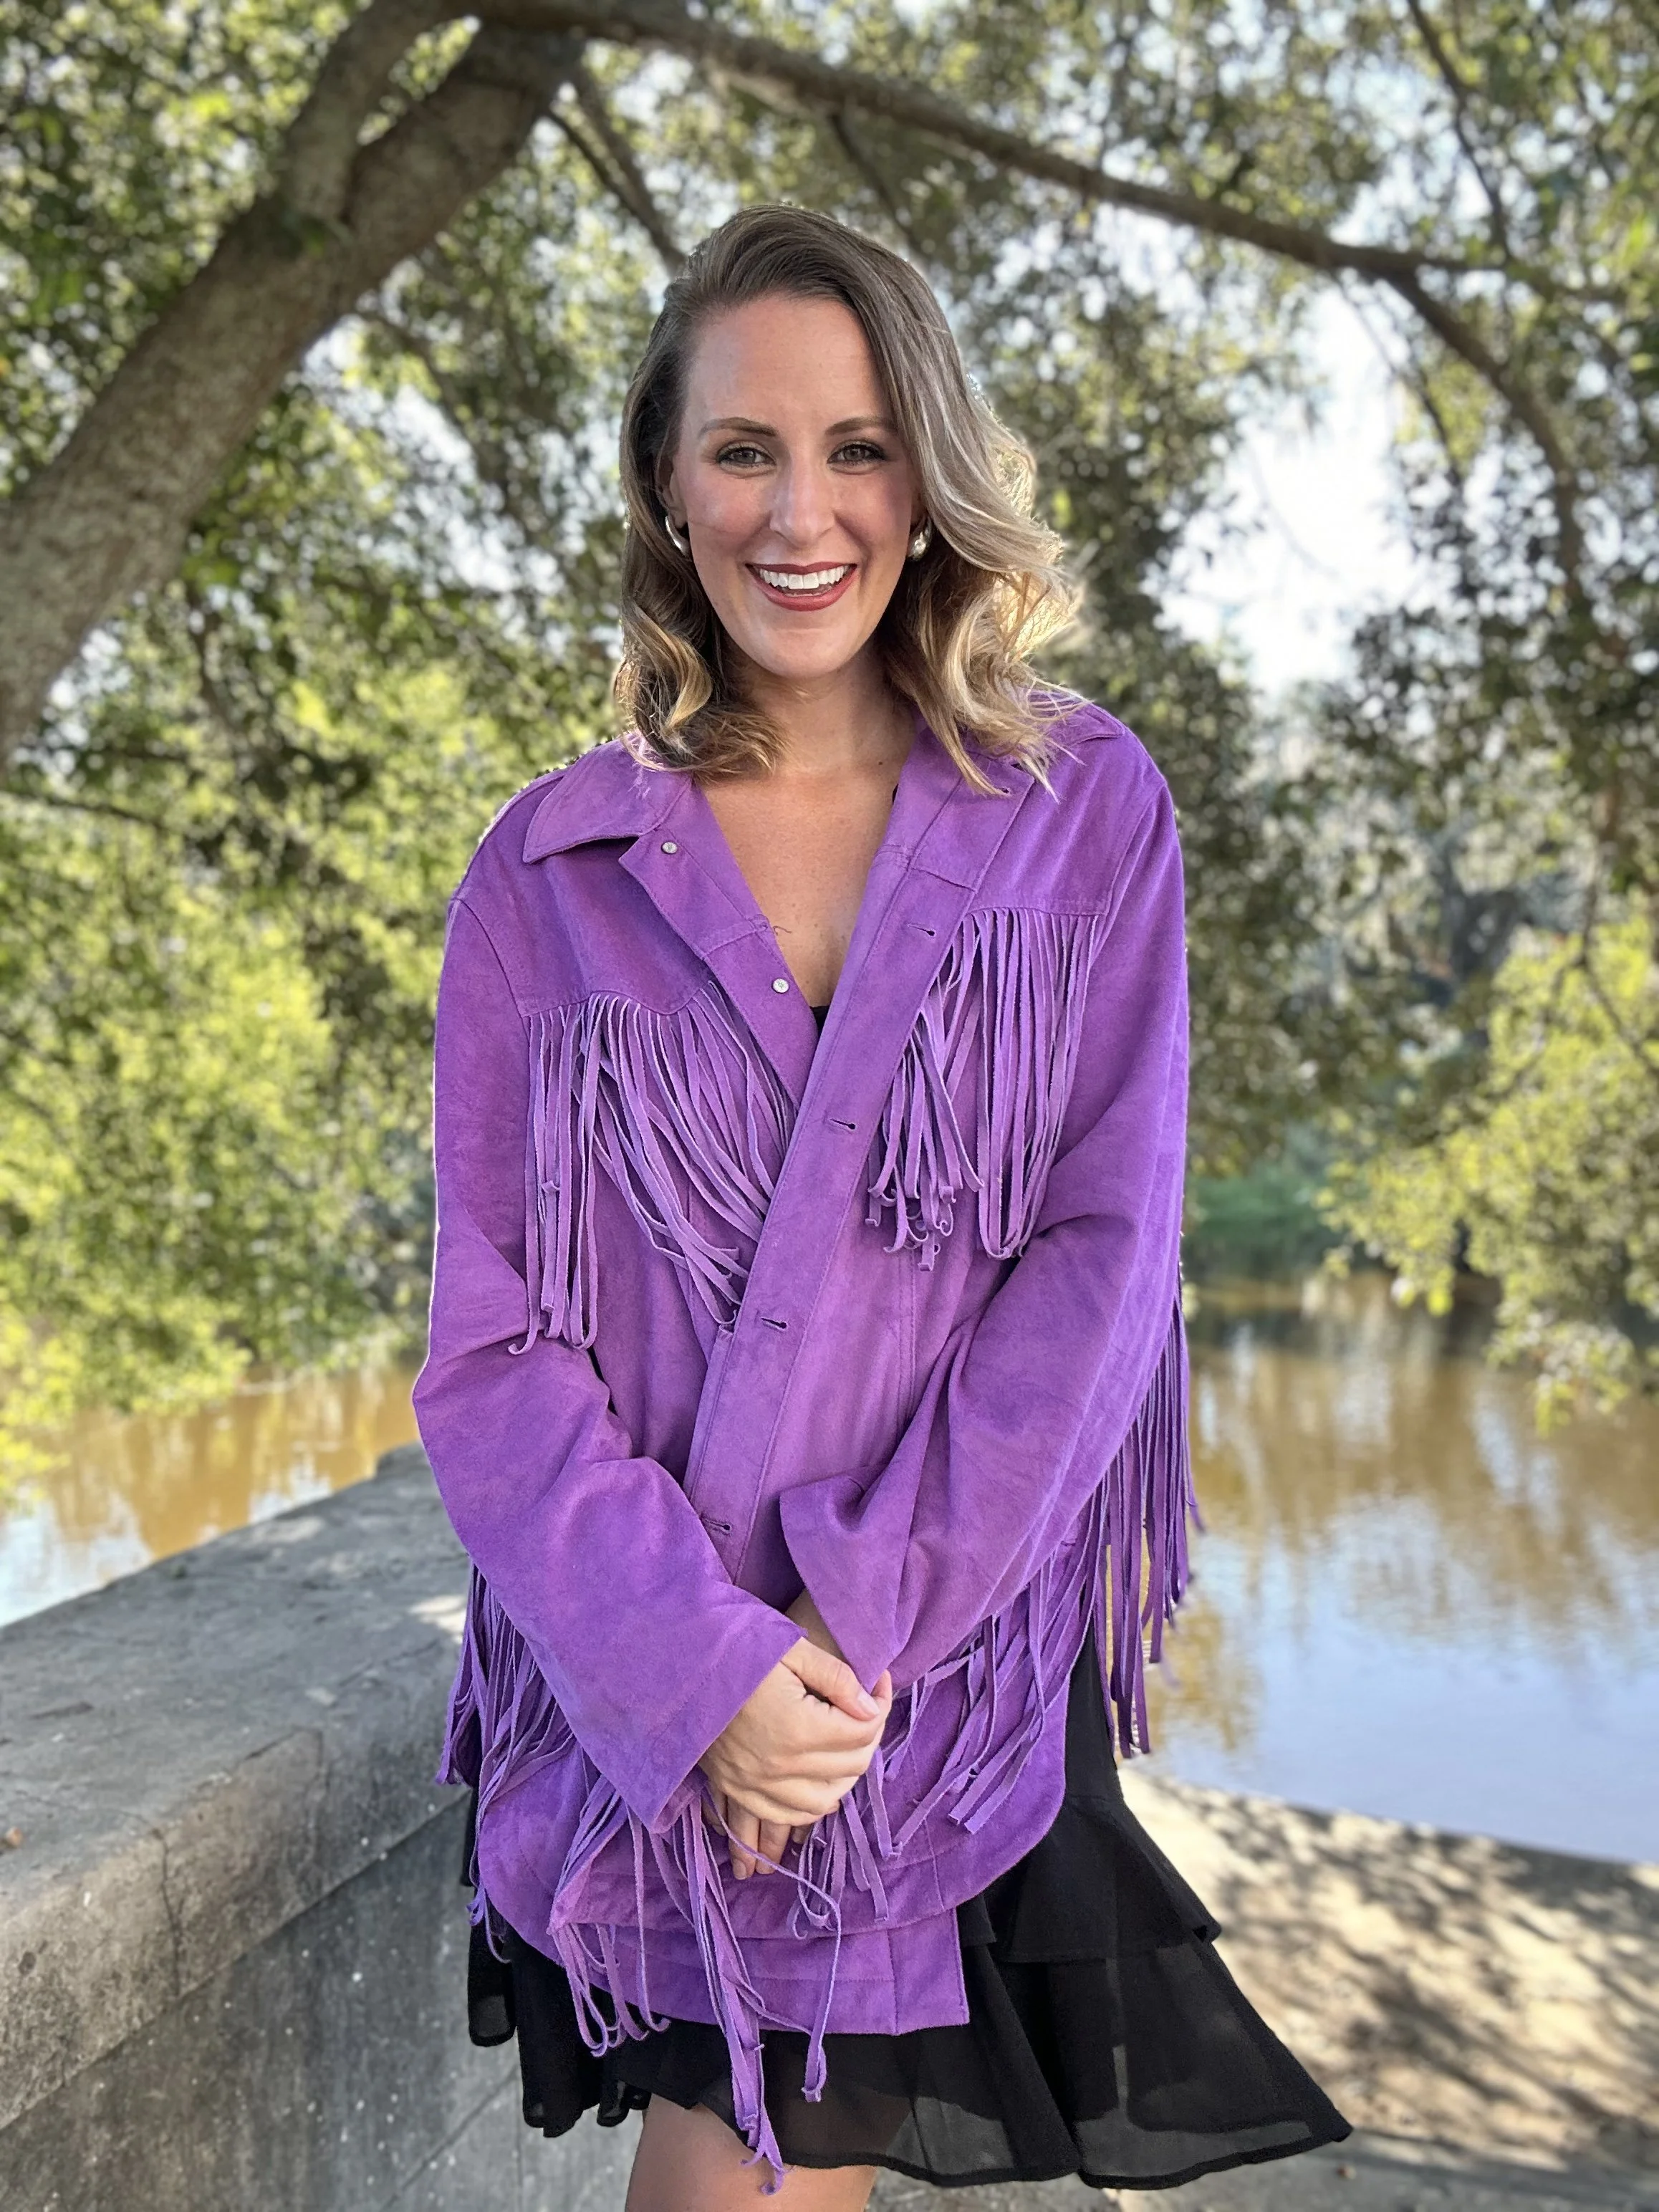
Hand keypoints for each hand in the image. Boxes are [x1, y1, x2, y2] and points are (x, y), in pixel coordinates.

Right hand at [700, 1627, 890, 1880]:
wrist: (675, 1664)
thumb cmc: (735, 1648)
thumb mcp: (790, 1649)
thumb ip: (837, 1678)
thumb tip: (870, 1708)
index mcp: (796, 1728)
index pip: (862, 1732)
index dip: (881, 1705)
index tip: (879, 1682)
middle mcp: (779, 1766)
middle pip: (850, 1768)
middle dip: (869, 1738)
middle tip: (867, 1709)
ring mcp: (755, 1784)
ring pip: (823, 1802)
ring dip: (843, 1778)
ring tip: (846, 1745)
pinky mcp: (736, 1790)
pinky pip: (786, 1815)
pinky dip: (810, 1805)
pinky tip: (817, 1782)